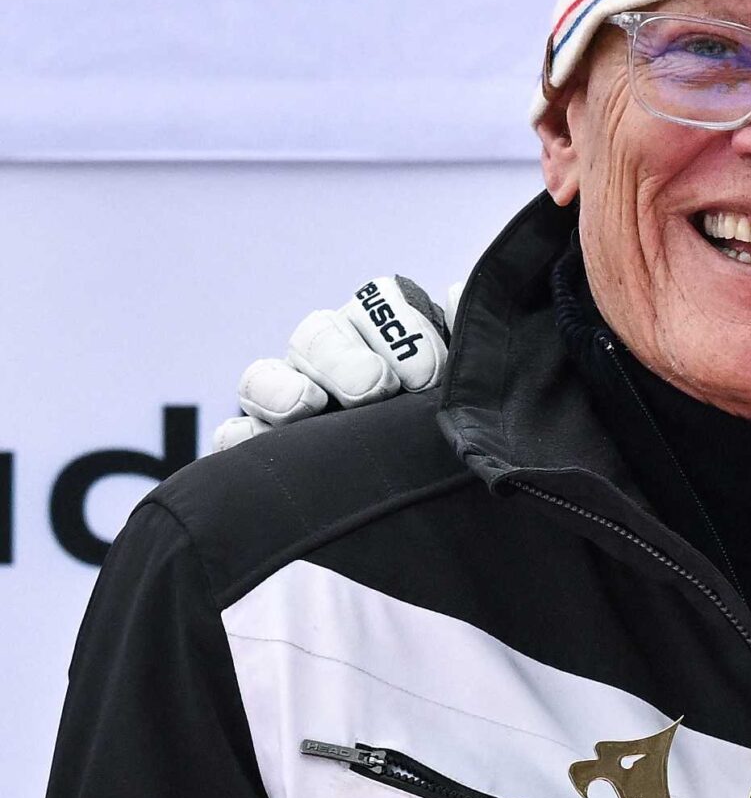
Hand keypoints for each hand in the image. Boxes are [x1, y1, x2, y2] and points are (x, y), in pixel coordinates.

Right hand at [211, 277, 453, 450]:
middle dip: (346, 357)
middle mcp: (334, 359)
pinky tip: (254, 442)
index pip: (383, 301)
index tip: (429, 373)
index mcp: (390, 334)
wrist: (438, 501)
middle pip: (320, 334)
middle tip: (377, 389)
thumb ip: (467, 340)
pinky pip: (234, 435)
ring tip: (309, 405)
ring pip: (267, 375)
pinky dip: (240, 436)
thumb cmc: (456, 430)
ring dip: (284, 387)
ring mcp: (290, 402)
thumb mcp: (469, 386)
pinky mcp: (261, 449)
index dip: (403, 327)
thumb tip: (459, 295)